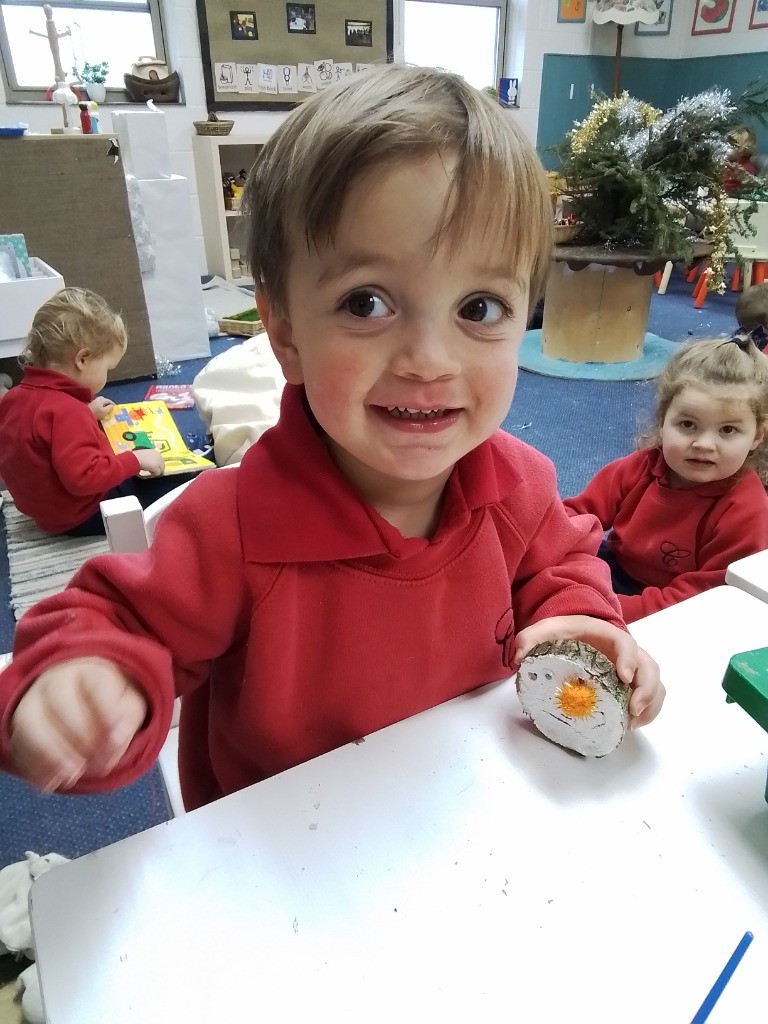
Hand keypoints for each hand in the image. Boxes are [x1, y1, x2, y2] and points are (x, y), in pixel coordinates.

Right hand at [8, 658, 147, 792]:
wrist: (80, 696)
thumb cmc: (109, 700)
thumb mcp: (130, 704)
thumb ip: (127, 720)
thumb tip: (116, 740)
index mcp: (90, 670)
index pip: (97, 685)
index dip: (108, 712)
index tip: (117, 737)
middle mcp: (56, 681)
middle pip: (60, 703)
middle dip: (79, 736)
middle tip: (96, 763)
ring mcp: (32, 702)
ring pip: (30, 722)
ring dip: (51, 753)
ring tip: (73, 775)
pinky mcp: (18, 727)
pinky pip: (19, 745)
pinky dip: (34, 767)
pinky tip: (53, 783)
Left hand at [89, 396, 114, 420]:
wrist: (85, 414)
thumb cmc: (96, 413)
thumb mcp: (105, 411)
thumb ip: (110, 407)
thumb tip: (112, 405)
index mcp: (102, 399)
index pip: (109, 401)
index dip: (113, 404)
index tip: (115, 408)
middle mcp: (98, 398)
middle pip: (105, 401)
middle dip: (108, 404)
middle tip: (111, 409)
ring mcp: (94, 401)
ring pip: (102, 402)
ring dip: (104, 406)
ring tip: (106, 410)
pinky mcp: (92, 404)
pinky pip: (99, 404)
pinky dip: (101, 407)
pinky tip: (101, 410)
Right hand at [135, 449, 164, 476]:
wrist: (134, 458)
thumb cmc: (135, 456)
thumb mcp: (144, 455)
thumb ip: (148, 458)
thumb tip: (148, 463)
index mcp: (156, 452)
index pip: (160, 460)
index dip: (157, 464)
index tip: (153, 467)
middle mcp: (159, 456)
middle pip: (162, 465)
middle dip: (158, 469)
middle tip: (153, 473)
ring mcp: (158, 462)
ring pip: (161, 470)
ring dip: (156, 472)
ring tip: (150, 474)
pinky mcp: (156, 468)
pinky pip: (157, 473)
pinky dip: (153, 475)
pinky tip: (149, 475)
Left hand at [511, 615, 664, 729]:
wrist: (575, 633)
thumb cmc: (563, 632)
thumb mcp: (545, 630)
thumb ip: (530, 639)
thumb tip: (519, 658)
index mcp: (608, 635)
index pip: (626, 644)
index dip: (629, 660)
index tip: (624, 678)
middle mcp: (627, 651)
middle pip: (650, 667)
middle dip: (646, 689)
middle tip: (633, 709)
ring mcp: (633, 668)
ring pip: (655, 684)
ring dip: (650, 705)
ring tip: (633, 724)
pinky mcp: (632, 684)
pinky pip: (650, 696)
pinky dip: (648, 712)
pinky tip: (631, 725)